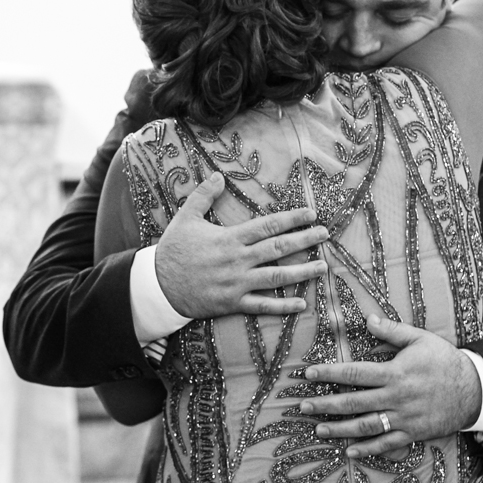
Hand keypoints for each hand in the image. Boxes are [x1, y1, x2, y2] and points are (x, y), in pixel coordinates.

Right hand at [155, 172, 329, 318]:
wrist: (158, 285)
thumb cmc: (172, 250)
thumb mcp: (185, 217)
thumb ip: (203, 195)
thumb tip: (219, 176)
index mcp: (229, 238)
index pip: (267, 226)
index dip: (291, 219)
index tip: (310, 214)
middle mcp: (238, 260)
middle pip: (278, 249)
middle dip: (304, 241)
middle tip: (325, 234)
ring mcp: (237, 284)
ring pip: (276, 277)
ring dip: (302, 272)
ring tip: (322, 266)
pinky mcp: (233, 303)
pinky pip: (262, 306)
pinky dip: (282, 306)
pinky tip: (301, 304)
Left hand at [299, 314, 481, 457]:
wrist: (476, 389)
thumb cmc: (445, 360)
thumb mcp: (420, 339)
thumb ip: (392, 330)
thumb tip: (368, 318)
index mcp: (394, 373)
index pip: (354, 374)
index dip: (329, 374)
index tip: (309, 374)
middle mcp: (396, 397)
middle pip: (354, 402)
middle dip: (325, 405)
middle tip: (302, 406)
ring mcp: (404, 418)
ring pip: (366, 426)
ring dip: (340, 429)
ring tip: (318, 429)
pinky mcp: (414, 433)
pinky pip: (387, 443)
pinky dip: (368, 448)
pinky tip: (349, 450)